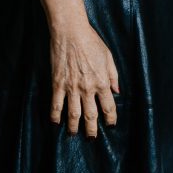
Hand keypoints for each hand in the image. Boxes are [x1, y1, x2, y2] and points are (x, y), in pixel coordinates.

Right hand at [48, 17, 120, 137]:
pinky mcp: (58, 83)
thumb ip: (114, 76)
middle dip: (92, 130)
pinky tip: (55, 123)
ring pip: (73, 113)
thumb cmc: (91, 42)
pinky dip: (55, 115)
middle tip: (91, 139)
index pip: (109, 107)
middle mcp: (88, 88)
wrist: (71, 32)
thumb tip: (117, 92)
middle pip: (91, 115)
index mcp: (102, 82)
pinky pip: (56, 103)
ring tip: (74, 134)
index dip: (111, 119)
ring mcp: (72, 87)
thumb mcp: (109, 57)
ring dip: (74, 127)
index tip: (111, 125)